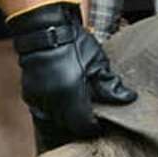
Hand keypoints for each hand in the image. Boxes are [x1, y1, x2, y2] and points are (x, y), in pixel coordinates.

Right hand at [6, 0, 134, 147]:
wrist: (44, 29)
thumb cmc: (72, 43)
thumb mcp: (97, 62)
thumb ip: (110, 85)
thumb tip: (128, 99)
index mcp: (70, 96)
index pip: (84, 126)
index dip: (95, 126)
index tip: (101, 121)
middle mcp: (51, 102)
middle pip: (68, 127)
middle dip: (81, 124)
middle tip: (92, 115)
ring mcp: (38, 100)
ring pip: (54, 122)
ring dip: (66, 120)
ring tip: (77, 109)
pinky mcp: (29, 96)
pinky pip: (43, 112)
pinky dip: (53, 111)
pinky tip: (62, 102)